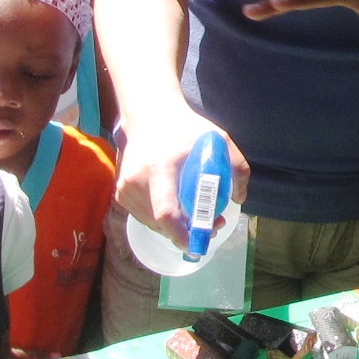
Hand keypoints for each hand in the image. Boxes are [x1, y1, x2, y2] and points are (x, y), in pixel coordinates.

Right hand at [115, 103, 249, 249]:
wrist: (148, 114)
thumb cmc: (184, 127)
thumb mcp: (218, 138)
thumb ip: (236, 166)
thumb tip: (238, 199)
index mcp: (160, 168)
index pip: (166, 213)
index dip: (182, 235)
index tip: (199, 244)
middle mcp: (137, 180)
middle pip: (160, 224)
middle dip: (186, 233)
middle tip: (211, 225)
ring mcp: (125, 188)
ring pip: (152, 224)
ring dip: (175, 228)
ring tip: (197, 215)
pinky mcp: (120, 193)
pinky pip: (144, 217)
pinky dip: (161, 219)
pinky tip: (176, 207)